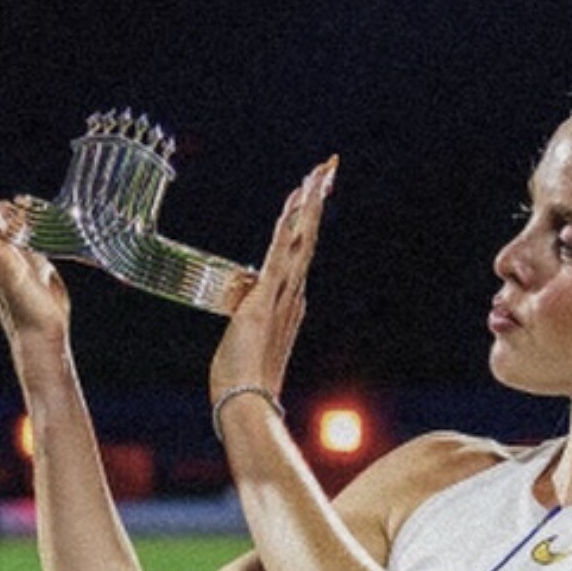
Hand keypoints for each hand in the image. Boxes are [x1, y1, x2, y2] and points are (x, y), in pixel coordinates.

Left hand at [209, 155, 337, 403]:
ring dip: (309, 204)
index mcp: (290, 302)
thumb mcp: (246, 344)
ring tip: (319, 172)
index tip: (312, 192)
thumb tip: (246, 321)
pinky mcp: (264, 300)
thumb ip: (250, 327)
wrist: (248, 404)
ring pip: (299, 240)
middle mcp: (293, 295)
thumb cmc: (243, 382)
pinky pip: (278, 254)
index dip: (307, 219)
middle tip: (328, 166)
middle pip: (308, 237)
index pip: (299, 251)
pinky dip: (288, 227)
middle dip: (317, 200)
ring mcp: (282, 296)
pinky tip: (295, 202)